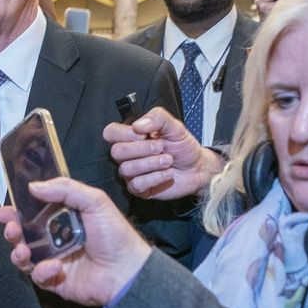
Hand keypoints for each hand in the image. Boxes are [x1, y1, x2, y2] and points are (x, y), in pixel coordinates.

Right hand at [0, 177, 151, 306]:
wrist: (127, 272)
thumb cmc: (115, 235)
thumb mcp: (94, 201)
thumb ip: (65, 188)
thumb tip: (34, 186)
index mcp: (63, 217)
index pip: (33, 210)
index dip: (17, 209)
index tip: (4, 208)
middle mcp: (55, 237)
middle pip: (23, 233)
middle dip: (12, 230)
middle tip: (11, 228)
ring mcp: (54, 259)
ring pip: (24, 255)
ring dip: (18, 251)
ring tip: (23, 249)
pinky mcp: (54, 280)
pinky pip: (37, 276)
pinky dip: (41, 271)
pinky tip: (54, 267)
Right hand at [103, 107, 223, 199]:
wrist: (197, 167)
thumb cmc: (182, 146)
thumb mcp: (175, 126)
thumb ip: (157, 118)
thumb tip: (137, 125)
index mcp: (130, 137)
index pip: (110, 133)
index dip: (125, 134)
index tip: (145, 134)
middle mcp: (127, 155)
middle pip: (116, 152)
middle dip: (142, 149)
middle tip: (161, 147)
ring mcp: (132, 173)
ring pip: (126, 169)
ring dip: (151, 163)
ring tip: (168, 160)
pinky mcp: (140, 189)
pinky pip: (136, 185)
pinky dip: (155, 178)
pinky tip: (167, 173)